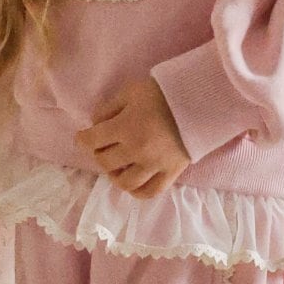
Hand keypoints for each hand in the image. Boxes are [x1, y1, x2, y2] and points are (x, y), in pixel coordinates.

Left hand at [74, 77, 190, 198]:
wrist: (201, 101)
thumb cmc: (164, 93)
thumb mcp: (130, 91)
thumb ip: (108, 108)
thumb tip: (95, 124)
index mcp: (125, 127)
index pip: (92, 140)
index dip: (82, 139)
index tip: (82, 137)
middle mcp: (137, 150)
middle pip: (105, 162)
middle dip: (99, 153)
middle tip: (103, 146)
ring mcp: (154, 165)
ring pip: (124, 182)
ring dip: (115, 174)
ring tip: (117, 165)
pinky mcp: (171, 174)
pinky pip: (149, 192)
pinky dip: (136, 191)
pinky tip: (132, 181)